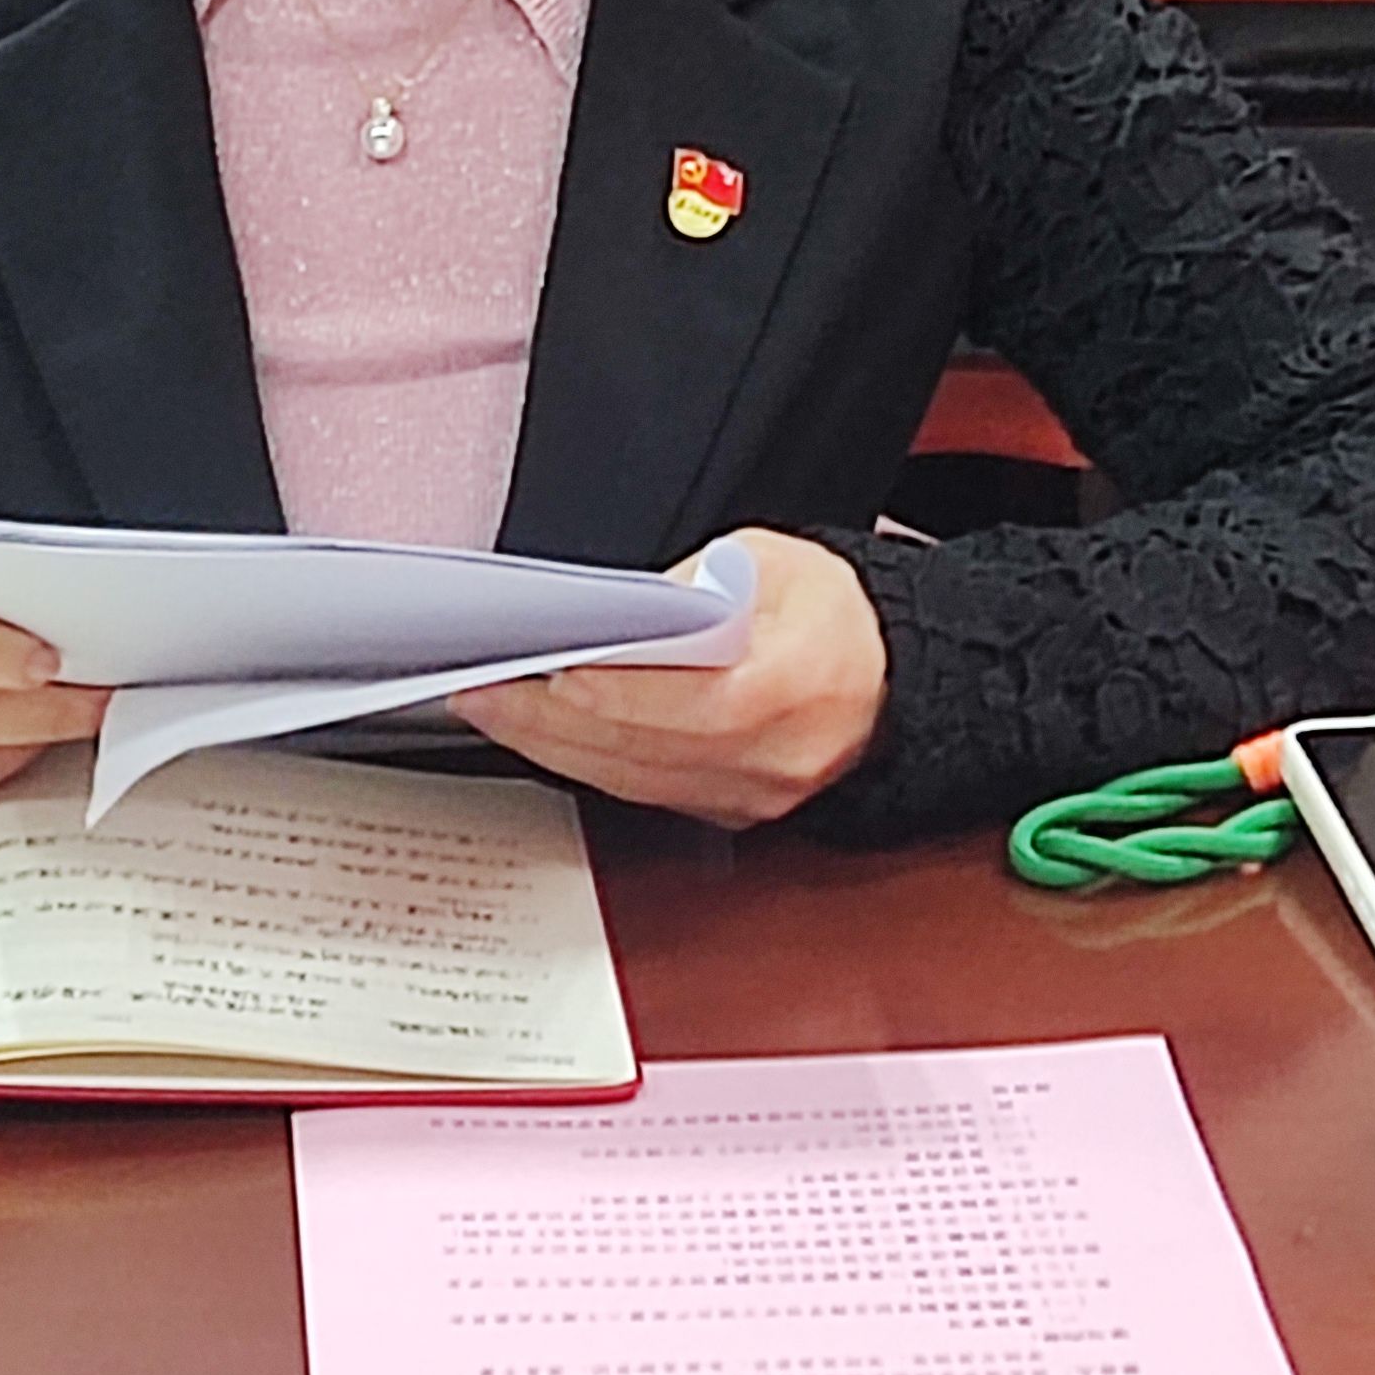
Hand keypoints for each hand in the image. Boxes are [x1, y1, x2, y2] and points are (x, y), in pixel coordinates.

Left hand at [449, 526, 883, 828]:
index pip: (659, 701)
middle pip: (627, 750)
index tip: (519, 668)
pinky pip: (644, 794)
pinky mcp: (733, 814)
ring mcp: (750, 798)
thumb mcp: (771, 559)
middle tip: (474, 691)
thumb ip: (691, 584)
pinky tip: (546, 737)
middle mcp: (765, 759)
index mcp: (783, 687)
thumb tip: (614, 616)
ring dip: (549, 749)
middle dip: (539, 721)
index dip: (580, 689)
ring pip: (626, 782)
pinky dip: (588, 765)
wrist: (899, 678)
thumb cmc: (837, 614)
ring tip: (491, 711)